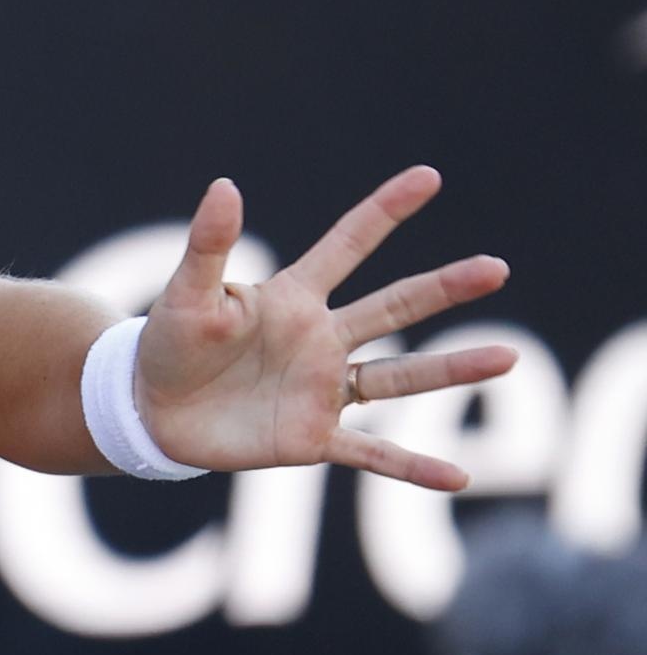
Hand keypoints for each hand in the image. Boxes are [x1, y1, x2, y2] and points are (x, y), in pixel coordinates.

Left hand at [133, 166, 514, 491]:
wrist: (149, 409)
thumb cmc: (168, 343)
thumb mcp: (187, 294)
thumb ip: (209, 246)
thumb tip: (224, 185)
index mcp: (294, 298)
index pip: (348, 245)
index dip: (385, 210)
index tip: (428, 176)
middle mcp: (321, 339)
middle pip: (394, 307)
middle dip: (444, 288)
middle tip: (496, 268)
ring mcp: (321, 390)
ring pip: (398, 378)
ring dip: (450, 370)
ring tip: (505, 358)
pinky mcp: (311, 437)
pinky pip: (370, 453)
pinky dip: (411, 466)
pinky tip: (457, 478)